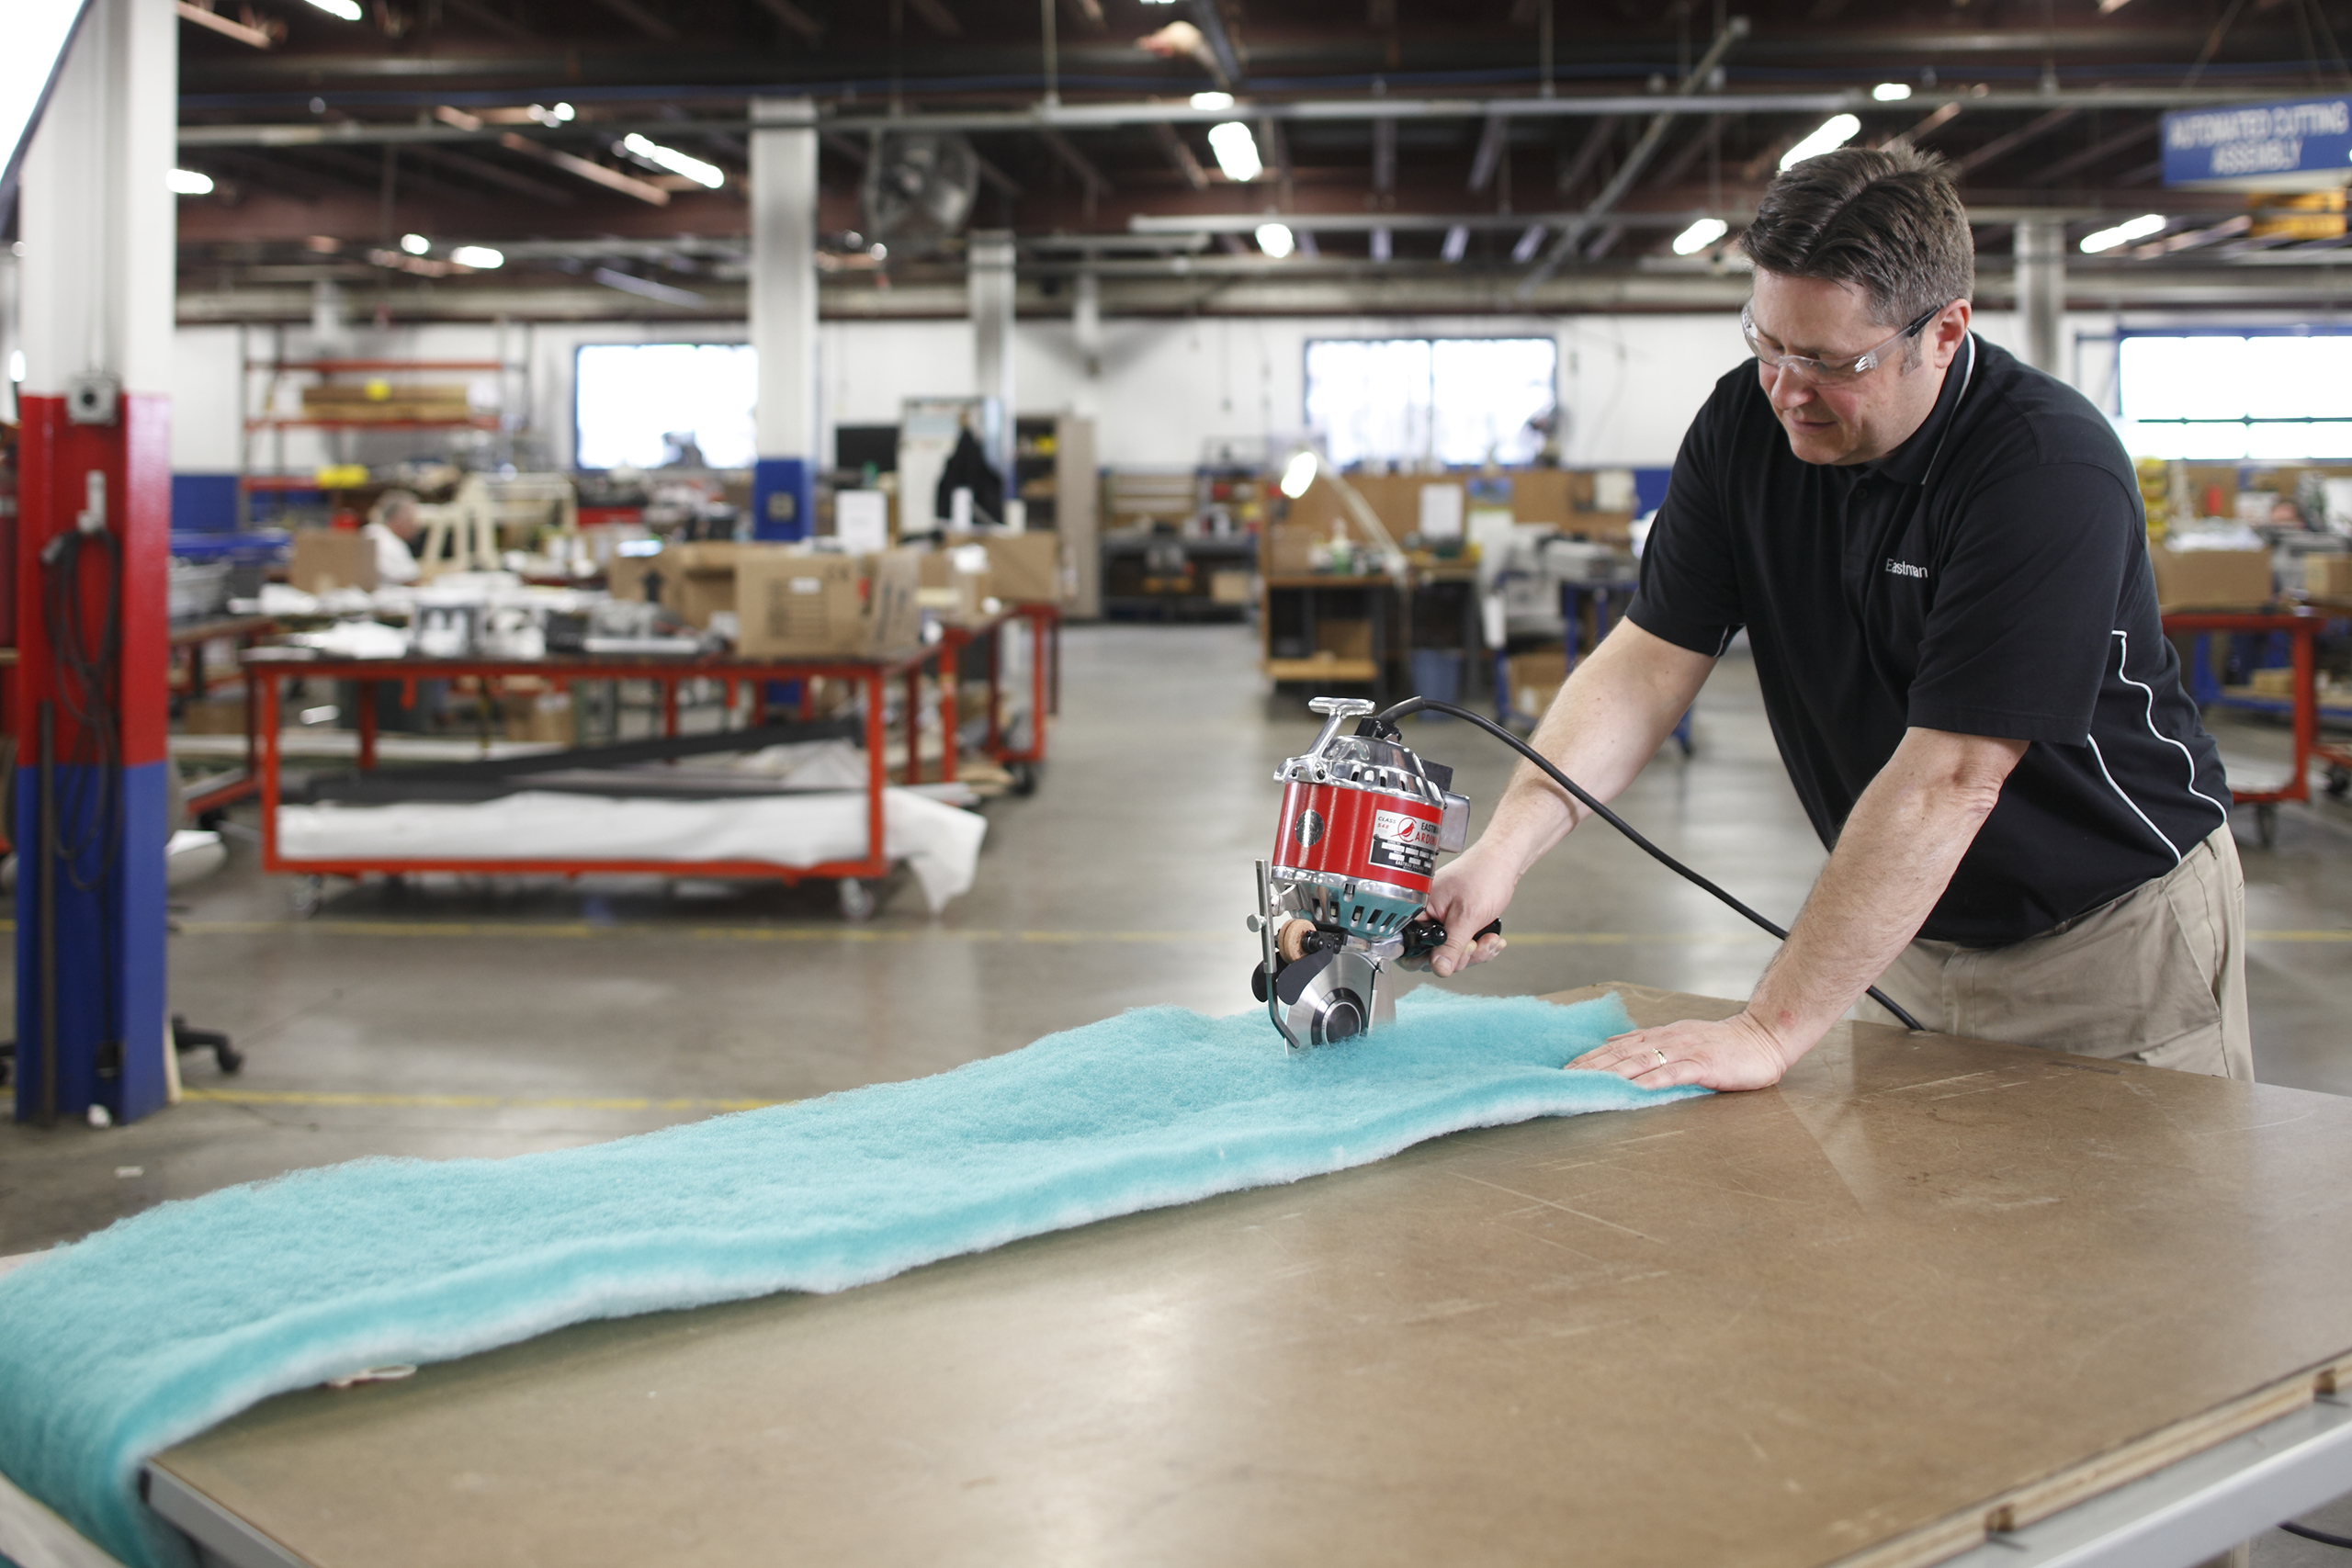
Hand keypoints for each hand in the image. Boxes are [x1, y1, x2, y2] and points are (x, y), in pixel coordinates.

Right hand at [1403, 841, 1514, 975]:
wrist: (1503, 862)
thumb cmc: (1483, 876)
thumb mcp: (1467, 916)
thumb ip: (1452, 946)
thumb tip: (1439, 969)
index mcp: (1418, 910)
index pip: (1407, 947)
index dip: (1424, 960)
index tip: (1447, 960)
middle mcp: (1427, 917)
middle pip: (1433, 957)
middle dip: (1460, 957)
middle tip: (1474, 944)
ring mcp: (1442, 922)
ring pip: (1452, 954)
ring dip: (1475, 953)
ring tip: (1490, 939)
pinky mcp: (1457, 924)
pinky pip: (1463, 947)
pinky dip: (1480, 947)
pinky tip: (1492, 938)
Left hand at [1566, 1011, 1793, 1091]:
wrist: (1763, 1036)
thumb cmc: (1721, 1043)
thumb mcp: (1679, 1036)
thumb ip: (1648, 1041)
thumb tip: (1612, 1043)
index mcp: (1660, 1036)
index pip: (1616, 1047)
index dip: (1590, 1058)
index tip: (1566, 1070)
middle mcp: (1667, 1040)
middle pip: (1621, 1054)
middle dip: (1591, 1067)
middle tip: (1565, 1080)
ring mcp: (1685, 1052)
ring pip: (1641, 1063)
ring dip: (1612, 1074)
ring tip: (1589, 1085)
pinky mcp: (1703, 1065)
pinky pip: (1673, 1074)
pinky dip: (1651, 1082)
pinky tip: (1634, 1090)